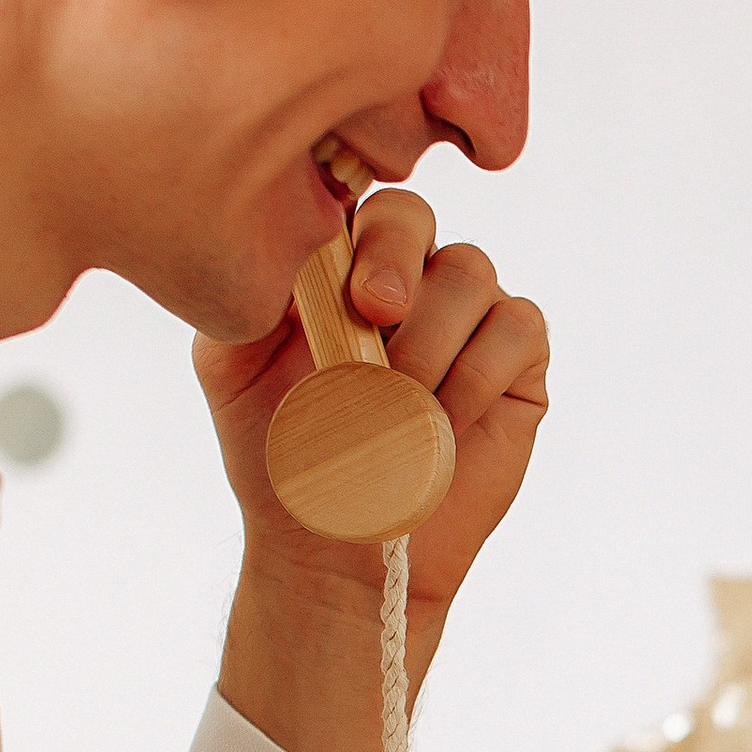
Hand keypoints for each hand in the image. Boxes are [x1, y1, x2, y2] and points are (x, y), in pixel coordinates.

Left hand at [198, 188, 549, 627]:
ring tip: (398, 405)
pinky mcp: (518, 360)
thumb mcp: (232, 369)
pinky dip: (478, 373)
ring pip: (470, 272)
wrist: (340, 550)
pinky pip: (518, 326)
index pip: (348, 201)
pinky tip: (445, 422)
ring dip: (430, 340)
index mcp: (336, 264)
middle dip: (394, 261)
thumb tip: (274, 236)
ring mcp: (466, 315)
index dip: (348, 227)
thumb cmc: (286, 457)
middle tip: (376, 316)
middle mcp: (406, 277)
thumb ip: (243, 294)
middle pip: (415, 215)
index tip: (338, 283)